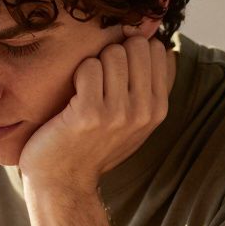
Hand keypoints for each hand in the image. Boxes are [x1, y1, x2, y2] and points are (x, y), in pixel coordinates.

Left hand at [18, 35, 174, 195]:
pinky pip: (89, 66)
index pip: (158, 50)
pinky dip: (77, 74)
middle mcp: (144, 111)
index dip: (134, 49)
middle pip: (136, 46)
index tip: (117, 68)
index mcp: (158, 110)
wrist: (63, 182)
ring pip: (113, 53)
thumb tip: (161, 43)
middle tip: (98, 79)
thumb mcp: (134, 122)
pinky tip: (73, 96)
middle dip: (114, 52)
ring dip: (94, 64)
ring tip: (85, 90)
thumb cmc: (93, 146)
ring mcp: (118, 113)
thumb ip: (150, 87)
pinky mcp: (90, 113)